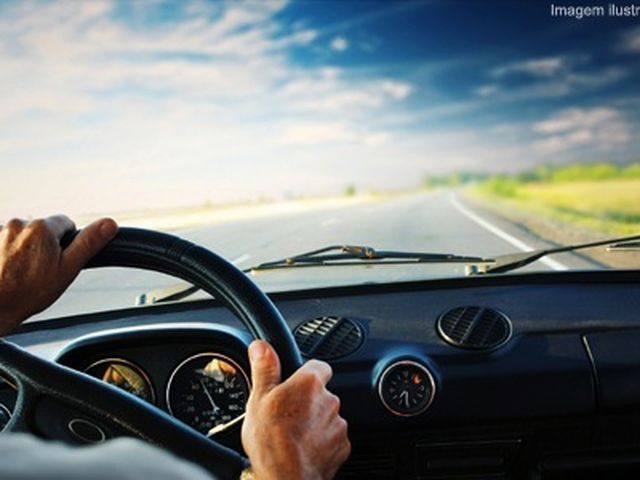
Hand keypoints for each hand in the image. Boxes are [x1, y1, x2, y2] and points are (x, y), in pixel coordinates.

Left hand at [0, 215, 117, 334]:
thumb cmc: (26, 293)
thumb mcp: (67, 269)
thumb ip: (89, 243)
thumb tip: (110, 224)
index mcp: (42, 228)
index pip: (65, 223)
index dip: (67, 243)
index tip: (58, 260)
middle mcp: (18, 224)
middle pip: (42, 229)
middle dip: (44, 246)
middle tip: (40, 270)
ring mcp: (0, 232)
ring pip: (23, 237)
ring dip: (24, 250)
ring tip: (20, 274)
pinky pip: (5, 243)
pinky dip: (7, 254)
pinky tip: (7, 272)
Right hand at [242, 340, 350, 479]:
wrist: (286, 478)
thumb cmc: (271, 441)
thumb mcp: (258, 399)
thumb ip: (264, 369)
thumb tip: (261, 346)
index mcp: (310, 383)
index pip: (318, 366)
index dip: (305, 373)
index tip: (294, 383)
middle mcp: (330, 400)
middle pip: (321, 393)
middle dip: (307, 402)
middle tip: (286, 415)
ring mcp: (338, 424)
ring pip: (327, 416)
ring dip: (315, 422)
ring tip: (292, 435)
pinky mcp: (342, 446)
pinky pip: (332, 438)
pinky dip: (321, 442)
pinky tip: (303, 449)